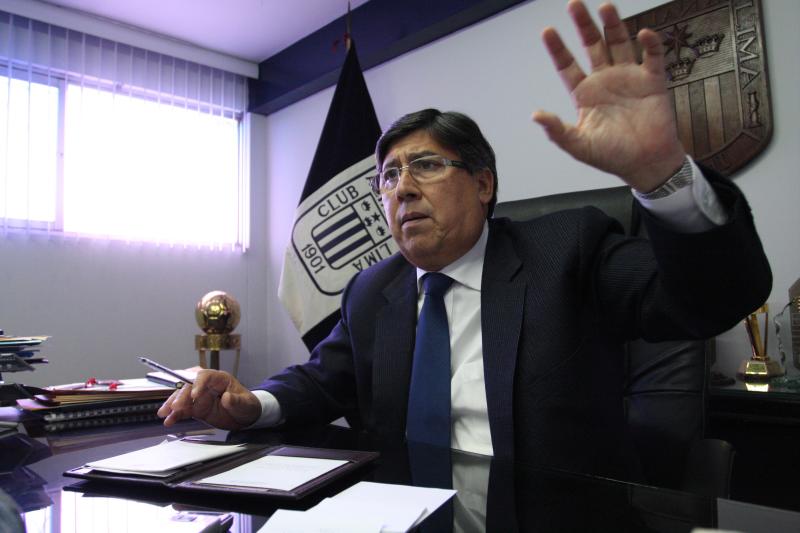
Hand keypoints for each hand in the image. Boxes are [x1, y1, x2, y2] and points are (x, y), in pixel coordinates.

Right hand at [157, 369, 261, 429]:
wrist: (245, 417)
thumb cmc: (247, 405)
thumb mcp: (246, 403)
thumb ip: (236, 401)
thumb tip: (227, 398)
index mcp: (219, 378)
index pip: (205, 376)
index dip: (198, 384)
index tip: (194, 395)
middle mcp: (206, 386)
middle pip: (189, 386)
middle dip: (181, 395)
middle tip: (175, 407)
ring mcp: (199, 397)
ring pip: (182, 397)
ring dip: (172, 404)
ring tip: (164, 413)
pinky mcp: (196, 409)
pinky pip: (183, 411)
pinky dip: (175, 415)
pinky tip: (168, 421)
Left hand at [533, 0, 685, 191]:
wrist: (646, 164)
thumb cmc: (612, 156)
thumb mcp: (579, 146)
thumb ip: (557, 130)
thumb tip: (536, 115)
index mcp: (585, 94)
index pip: (567, 65)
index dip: (558, 48)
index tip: (547, 31)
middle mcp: (605, 80)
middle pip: (592, 46)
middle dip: (583, 26)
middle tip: (574, 4)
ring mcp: (629, 78)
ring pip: (619, 44)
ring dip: (613, 25)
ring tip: (605, 7)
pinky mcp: (652, 81)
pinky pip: (652, 57)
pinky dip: (650, 44)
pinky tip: (643, 33)